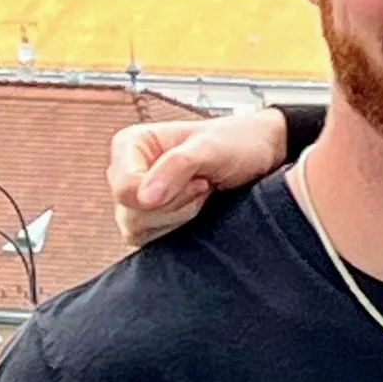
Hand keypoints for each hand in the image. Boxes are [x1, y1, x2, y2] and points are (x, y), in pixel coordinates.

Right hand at [109, 109, 287, 248]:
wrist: (258, 155)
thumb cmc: (236, 143)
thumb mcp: (211, 148)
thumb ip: (176, 167)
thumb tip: (143, 199)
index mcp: (130, 144)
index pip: (124, 188)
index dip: (164, 193)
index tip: (198, 179)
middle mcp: (125, 170)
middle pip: (130, 212)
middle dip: (174, 205)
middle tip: (204, 184)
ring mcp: (135, 197)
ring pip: (137, 228)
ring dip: (178, 215)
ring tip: (203, 192)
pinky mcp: (147, 218)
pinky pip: (148, 238)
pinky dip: (177, 226)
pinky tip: (198, 207)